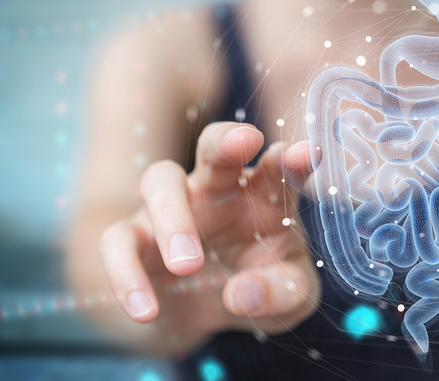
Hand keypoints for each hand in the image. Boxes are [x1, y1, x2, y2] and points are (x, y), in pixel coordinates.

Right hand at [99, 121, 319, 338]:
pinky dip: (126, 274)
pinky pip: (117, 240)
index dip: (293, 159)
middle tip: (244, 140)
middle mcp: (218, 189)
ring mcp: (173, 207)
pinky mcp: (134, 238)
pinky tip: (146, 311)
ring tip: (187, 265)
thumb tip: (241, 293)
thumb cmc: (259, 285)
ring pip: (161, 181)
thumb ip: (283, 292)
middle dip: (227, 139)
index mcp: (265, 194)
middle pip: (216, 146)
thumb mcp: (288, 296)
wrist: (205, 312)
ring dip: (173, 217)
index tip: (309, 153)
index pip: (280, 168)